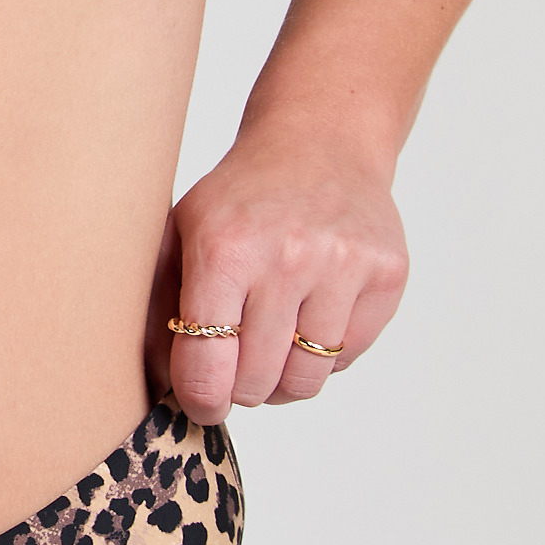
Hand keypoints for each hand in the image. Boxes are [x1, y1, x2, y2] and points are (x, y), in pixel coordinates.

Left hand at [147, 125, 408, 419]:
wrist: (320, 142)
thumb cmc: (240, 198)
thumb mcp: (180, 233)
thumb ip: (160, 307)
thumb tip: (157, 385)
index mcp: (224, 249)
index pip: (206, 365)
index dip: (199, 399)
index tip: (201, 402)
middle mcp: (288, 258)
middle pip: (256, 381)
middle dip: (239, 386)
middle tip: (235, 363)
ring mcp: (344, 266)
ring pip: (306, 380)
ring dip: (282, 379)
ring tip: (270, 344)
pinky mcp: (387, 274)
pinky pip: (347, 357)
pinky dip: (324, 353)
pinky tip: (309, 313)